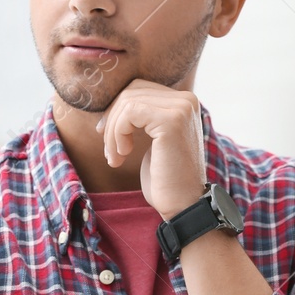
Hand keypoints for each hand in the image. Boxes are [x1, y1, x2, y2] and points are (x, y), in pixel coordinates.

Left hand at [93, 81, 205, 219]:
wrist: (182, 205)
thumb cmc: (164, 178)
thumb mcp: (152, 140)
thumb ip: (142, 117)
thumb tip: (111, 102)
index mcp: (183, 102)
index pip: (138, 89)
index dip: (116, 111)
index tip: (108, 137)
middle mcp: (186, 100)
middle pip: (131, 92)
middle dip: (112, 120)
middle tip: (110, 151)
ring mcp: (181, 108)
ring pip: (127, 102)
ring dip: (113, 132)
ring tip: (115, 156)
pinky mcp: (172, 121)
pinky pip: (129, 113)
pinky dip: (117, 134)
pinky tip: (123, 155)